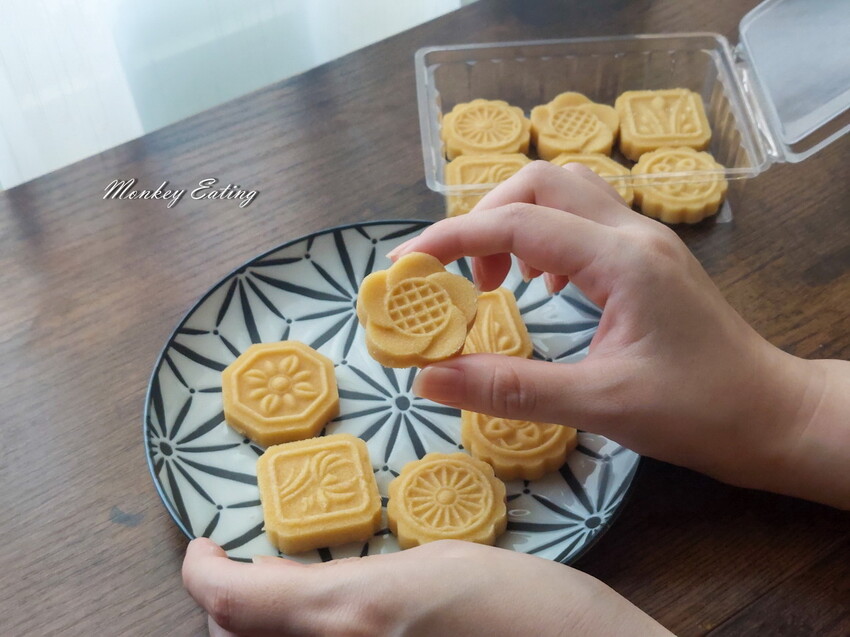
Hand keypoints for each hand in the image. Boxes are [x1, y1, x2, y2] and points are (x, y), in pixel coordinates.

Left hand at [183, 537, 670, 635]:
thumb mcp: (441, 564)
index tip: (203, 551)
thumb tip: (301, 589)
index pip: (228, 601)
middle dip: (229, 609)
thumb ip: (360, 581)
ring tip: (291, 601)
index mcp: (348, 615)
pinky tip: (341, 630)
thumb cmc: (533, 610)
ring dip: (261, 634)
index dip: (201, 572)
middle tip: (254, 575)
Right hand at [391, 161, 848, 507]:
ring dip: (515, 223)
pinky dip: (543, 239)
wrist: (772, 416)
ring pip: (564, 193)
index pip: (517, 222)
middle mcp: (632, 234)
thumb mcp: (598, 404)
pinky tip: (542, 287)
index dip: (451, 238)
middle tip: (462, 280)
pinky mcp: (647, 259)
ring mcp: (643, 241)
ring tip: (495, 283)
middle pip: (541, 181)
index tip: (405, 266)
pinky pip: (583, 220)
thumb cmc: (698, 412)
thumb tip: (429, 378)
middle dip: (484, 219)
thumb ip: (510, 388)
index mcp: (620, 259)